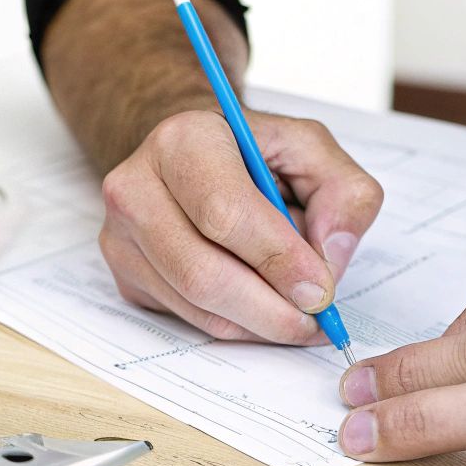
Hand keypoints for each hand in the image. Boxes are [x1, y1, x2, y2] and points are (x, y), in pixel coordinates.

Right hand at [98, 108, 382, 342]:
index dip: (277, 259)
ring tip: (295, 312)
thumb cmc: (252, 154)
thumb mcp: (312, 151)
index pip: (223, 213)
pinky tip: (260, 304)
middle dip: (269, 310)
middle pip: (202, 273)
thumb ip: (344, 195)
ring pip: (195, 305)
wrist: (191, 158)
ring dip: (256, 323)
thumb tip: (328, 261)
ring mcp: (121, 234)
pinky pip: (185, 318)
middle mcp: (136, 186)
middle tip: (315, 321)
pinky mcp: (124, 272)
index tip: (320, 290)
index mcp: (183, 140)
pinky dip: (235, 325)